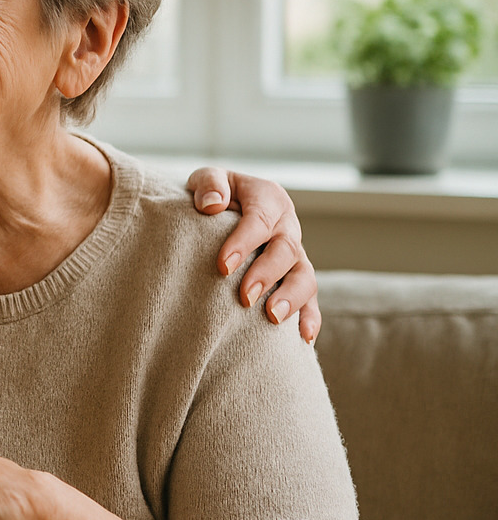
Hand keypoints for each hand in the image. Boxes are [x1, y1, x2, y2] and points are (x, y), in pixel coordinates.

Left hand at [187, 167, 320, 342]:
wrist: (222, 209)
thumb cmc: (212, 195)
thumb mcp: (208, 179)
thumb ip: (209, 184)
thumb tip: (212, 205)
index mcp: (268, 199)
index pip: (259, 220)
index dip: (243, 243)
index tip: (222, 266)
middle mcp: (287, 227)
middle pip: (286, 251)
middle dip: (266, 274)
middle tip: (244, 297)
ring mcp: (295, 254)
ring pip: (305, 276)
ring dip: (291, 298)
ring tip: (272, 317)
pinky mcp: (296, 278)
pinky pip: (311, 300)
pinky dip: (311, 318)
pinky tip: (303, 339)